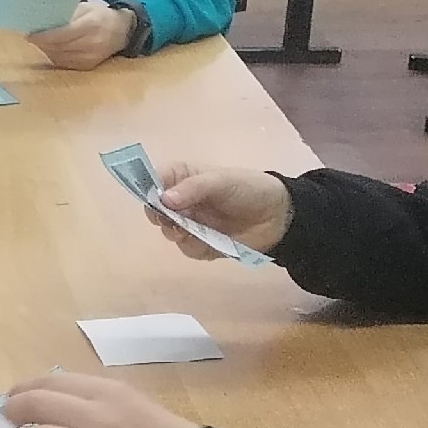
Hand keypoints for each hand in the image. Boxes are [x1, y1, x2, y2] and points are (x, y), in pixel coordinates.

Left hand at [2, 373, 203, 427]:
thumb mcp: (130, 401)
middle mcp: (100, 417)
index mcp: (108, 392)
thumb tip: (50, 399)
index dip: (25, 388)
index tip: (13, 396)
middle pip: (40, 406)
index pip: (52, 383)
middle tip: (9, 419)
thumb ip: (94, 398)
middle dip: (15, 411)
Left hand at [29, 0, 135, 70]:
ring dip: (46, 50)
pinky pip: (64, 63)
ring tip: (39, 41)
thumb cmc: (101, 16)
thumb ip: (66, 13)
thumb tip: (42, 18)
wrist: (122, 32)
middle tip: (31, 36)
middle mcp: (91, 44)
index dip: (44, 36)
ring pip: (59, 57)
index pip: (63, 34)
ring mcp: (90, 58)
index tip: (30, 34)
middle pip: (59, 47)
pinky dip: (54, 56)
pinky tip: (51, 48)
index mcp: (92, 25)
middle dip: (42, 42)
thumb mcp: (86, 8)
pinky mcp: (87, 67)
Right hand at [155, 163, 291, 255]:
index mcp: (183, 178)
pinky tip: (211, 242)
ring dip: (180, 234)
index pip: (154, 181)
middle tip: (175, 221)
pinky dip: (196, 247)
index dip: (149, 191)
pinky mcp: (202, 243)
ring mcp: (191, 223)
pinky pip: (188, 249)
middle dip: (163, 218)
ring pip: (170, 233)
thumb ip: (192, 189)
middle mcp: (182, 200)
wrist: (278, 216)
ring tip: (197, 232)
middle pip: (156, 211)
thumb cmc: (248, 188)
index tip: (155, 203)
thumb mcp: (221, 181)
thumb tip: (164, 201)